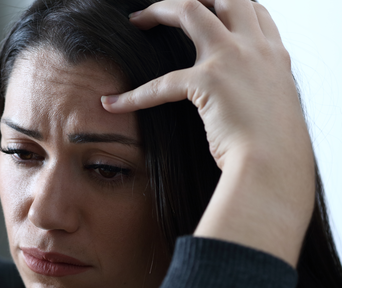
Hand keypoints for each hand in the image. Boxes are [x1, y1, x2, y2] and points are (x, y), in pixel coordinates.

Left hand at [103, 0, 314, 264]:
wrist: (276, 170)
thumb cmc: (276, 157)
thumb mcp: (275, 119)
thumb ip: (258, 105)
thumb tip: (244, 117)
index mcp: (276, 58)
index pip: (255, 13)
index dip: (230, 7)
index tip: (210, 10)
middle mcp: (259, 50)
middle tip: (168, 8)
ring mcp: (234, 59)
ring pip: (191, 10)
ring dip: (161, 10)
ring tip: (137, 20)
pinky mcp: (209, 81)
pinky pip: (161, 82)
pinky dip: (134, 95)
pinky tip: (113, 105)